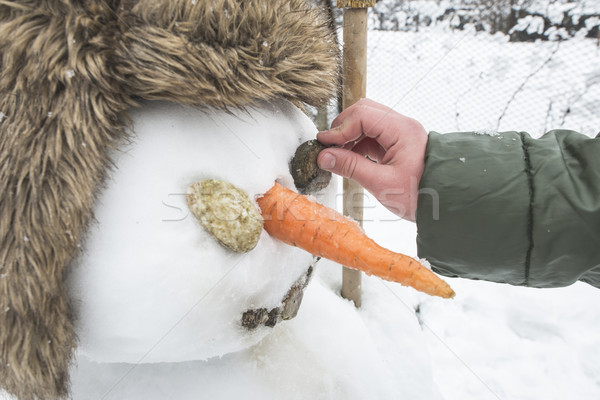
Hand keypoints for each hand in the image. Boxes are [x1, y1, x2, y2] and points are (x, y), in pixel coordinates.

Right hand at [317, 98, 427, 220]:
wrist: (448, 204)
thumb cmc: (421, 196)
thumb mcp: (381, 184)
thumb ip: (351, 167)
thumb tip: (324, 157)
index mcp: (402, 130)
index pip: (362, 116)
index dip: (339, 129)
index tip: (323, 144)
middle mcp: (402, 126)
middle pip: (364, 112)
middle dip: (343, 127)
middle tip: (328, 146)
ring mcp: (401, 133)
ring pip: (367, 123)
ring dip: (350, 136)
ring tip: (337, 156)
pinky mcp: (399, 144)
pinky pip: (373, 136)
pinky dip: (358, 144)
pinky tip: (350, 159)